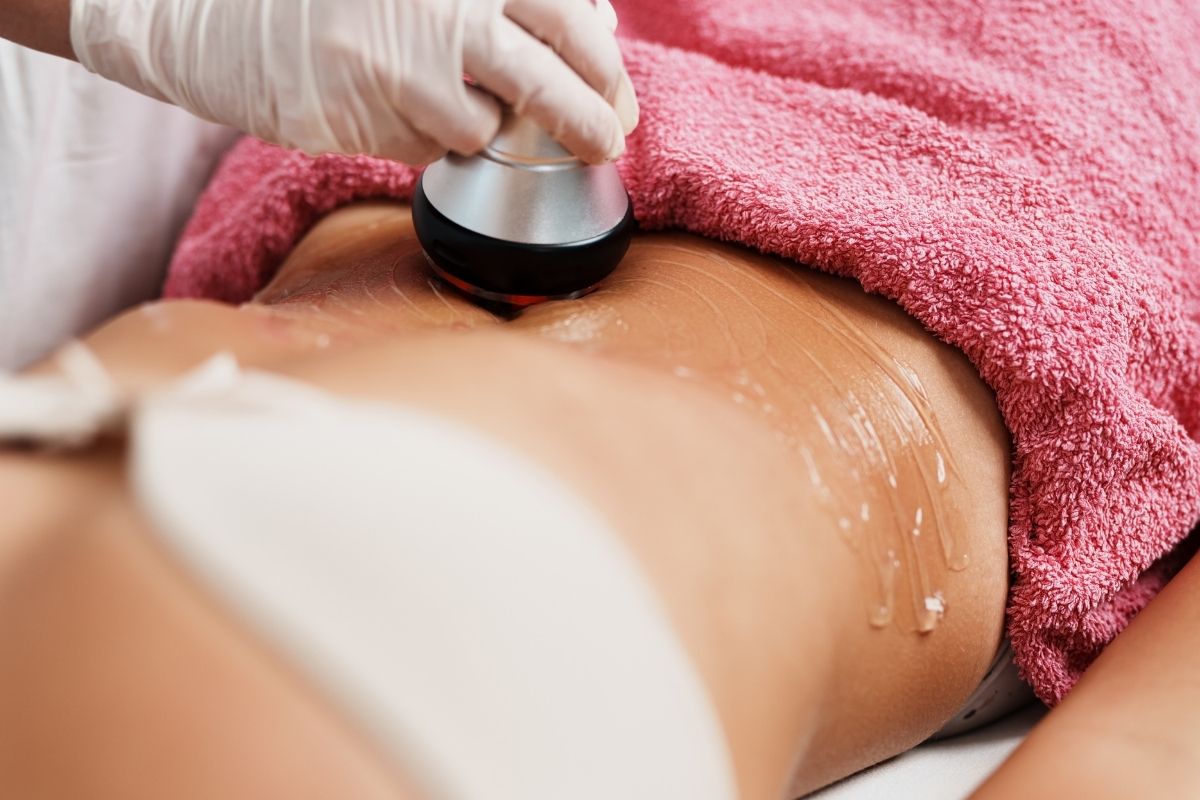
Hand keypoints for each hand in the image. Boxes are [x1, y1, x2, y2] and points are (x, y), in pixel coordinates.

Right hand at [70, 0, 638, 164]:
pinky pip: (429, 150)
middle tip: (606, 143)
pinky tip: (395, 111)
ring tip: (448, 107)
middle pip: (548, 79)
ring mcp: (401, 63)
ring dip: (484, 132)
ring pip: (486, 128)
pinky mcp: (366, 114)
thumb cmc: (337, 1)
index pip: (567, 16)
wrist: (216, 15)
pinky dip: (430, 143)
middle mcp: (441, 9)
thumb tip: (600, 25)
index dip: (603, 66)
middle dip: (589, 122)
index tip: (616, 97)